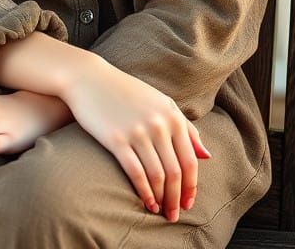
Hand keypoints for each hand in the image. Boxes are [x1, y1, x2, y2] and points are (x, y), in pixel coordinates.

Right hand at [63, 58, 210, 222]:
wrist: (88, 78)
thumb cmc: (125, 91)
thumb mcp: (159, 102)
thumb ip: (185, 127)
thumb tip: (206, 156)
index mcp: (172, 116)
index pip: (190, 160)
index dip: (191, 186)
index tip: (188, 202)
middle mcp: (158, 124)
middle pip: (175, 172)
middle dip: (177, 198)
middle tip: (175, 215)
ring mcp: (137, 132)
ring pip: (158, 176)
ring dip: (162, 199)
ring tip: (161, 211)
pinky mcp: (116, 139)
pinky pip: (136, 173)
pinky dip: (144, 192)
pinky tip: (146, 202)